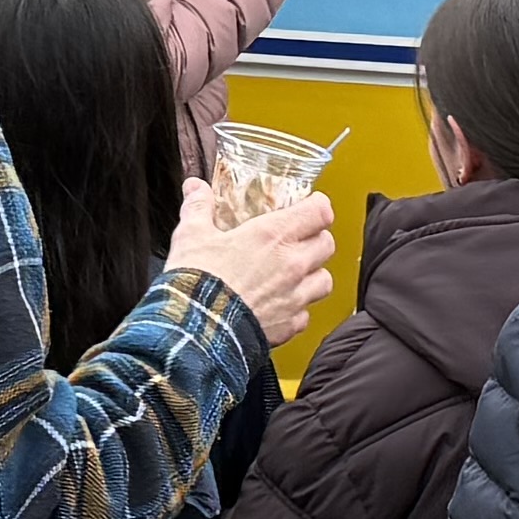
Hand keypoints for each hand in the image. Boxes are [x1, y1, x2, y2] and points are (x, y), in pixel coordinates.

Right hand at [166, 178, 339, 343]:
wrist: (197, 332)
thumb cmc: (197, 281)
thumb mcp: (191, 235)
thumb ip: (198, 207)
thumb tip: (196, 187)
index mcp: (274, 236)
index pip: (320, 212)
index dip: (317, 206)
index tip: (307, 206)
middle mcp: (292, 265)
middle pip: (327, 244)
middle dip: (316, 239)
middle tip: (298, 240)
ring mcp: (294, 297)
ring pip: (324, 280)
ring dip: (313, 275)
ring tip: (294, 275)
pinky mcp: (289, 326)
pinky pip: (305, 315)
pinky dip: (297, 310)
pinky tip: (279, 306)